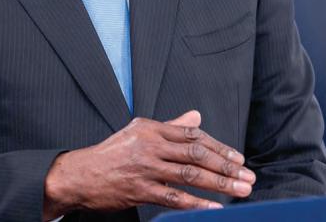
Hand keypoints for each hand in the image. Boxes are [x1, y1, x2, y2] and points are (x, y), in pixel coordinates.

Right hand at [42, 110, 254, 218]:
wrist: (79, 175)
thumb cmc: (111, 154)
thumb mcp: (139, 132)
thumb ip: (170, 126)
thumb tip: (196, 117)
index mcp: (152, 128)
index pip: (193, 136)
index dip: (219, 147)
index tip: (238, 158)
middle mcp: (150, 145)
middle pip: (196, 153)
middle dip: (226, 166)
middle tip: (247, 175)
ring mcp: (145, 168)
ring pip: (190, 174)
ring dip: (219, 183)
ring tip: (240, 189)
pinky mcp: (140, 190)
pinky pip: (174, 197)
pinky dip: (197, 203)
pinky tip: (214, 208)